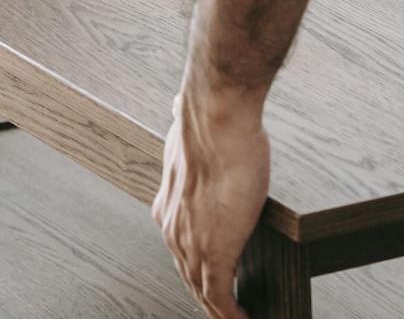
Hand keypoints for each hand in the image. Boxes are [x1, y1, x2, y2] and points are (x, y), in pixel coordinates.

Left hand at [153, 83, 270, 318]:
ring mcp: (191, 243)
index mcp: (168, 203)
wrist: (218, 118)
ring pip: (202, 291)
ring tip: (235, 317)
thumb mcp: (186, 127)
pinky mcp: (215, 253)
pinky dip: (231, 314)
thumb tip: (176, 105)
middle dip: (205, 294)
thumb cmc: (213, 121)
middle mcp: (172, 227)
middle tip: (224, 307)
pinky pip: (220, 298)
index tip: (208, 275)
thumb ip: (183, 129)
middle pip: (188, 274)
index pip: (180, 247)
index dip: (194, 265)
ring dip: (219, 309)